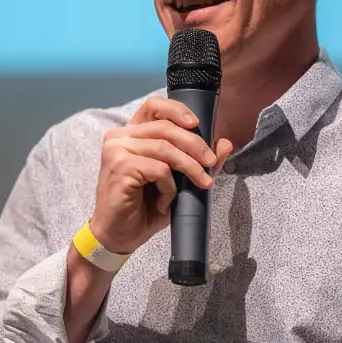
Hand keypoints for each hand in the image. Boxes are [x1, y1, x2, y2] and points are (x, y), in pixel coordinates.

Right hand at [89, 97, 235, 255]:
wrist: (120, 236)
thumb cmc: (144, 208)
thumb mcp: (177, 182)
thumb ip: (198, 161)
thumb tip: (225, 143)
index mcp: (131, 134)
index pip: (154, 106)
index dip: (177, 110)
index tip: (197, 124)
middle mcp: (119, 137)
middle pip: (166, 128)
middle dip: (196, 145)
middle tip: (210, 164)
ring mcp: (116, 151)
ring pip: (165, 148)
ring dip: (189, 168)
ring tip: (198, 185)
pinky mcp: (119, 167)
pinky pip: (158, 169)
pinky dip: (169, 188)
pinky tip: (164, 202)